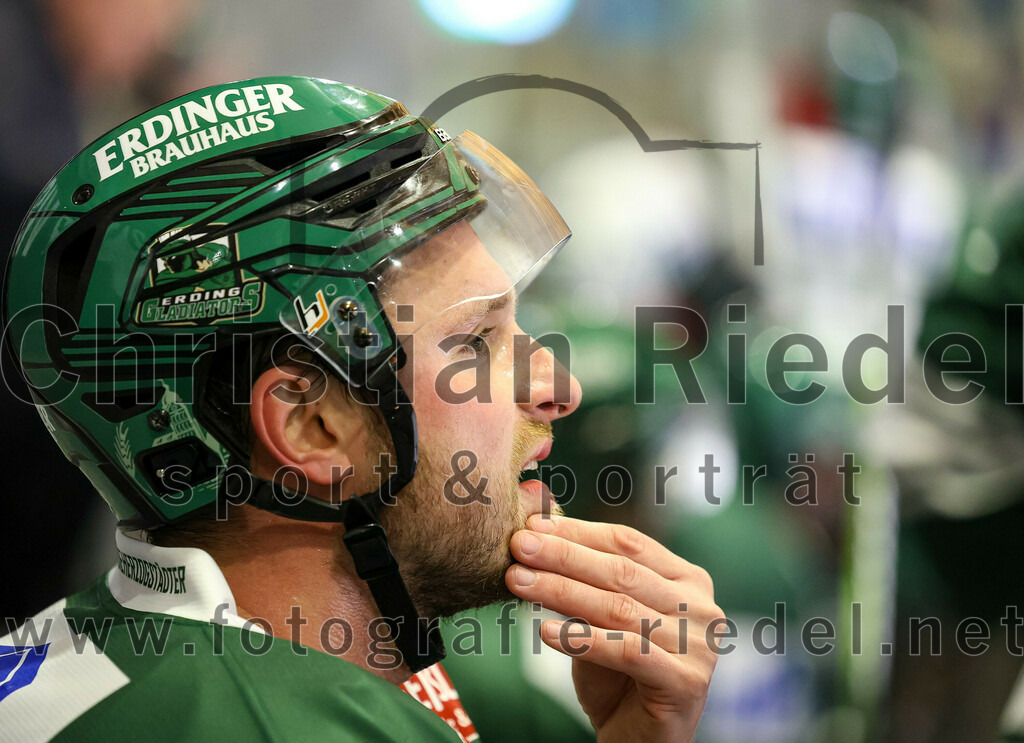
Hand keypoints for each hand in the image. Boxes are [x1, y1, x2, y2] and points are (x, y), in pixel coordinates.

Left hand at [506, 514, 723, 742]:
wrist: (638, 742)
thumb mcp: (600, 617)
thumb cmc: (618, 674)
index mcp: (687, 580)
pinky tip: (545, 632)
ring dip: (562, 591)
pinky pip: (627, 652)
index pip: (628, 543)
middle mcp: (701, 607)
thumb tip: (535, 529)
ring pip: (618, 608)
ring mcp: (699, 645)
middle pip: (621, 571)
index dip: (578, 532)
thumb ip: (583, 578)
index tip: (532, 525)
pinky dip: (583, 640)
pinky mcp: (686, 682)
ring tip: (518, 582)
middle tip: (518, 546)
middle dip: (563, 555)